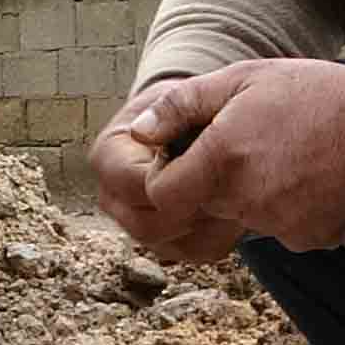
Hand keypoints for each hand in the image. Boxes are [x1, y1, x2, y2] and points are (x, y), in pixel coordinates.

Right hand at [92, 87, 242, 265]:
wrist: (193, 123)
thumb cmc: (187, 107)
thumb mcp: (182, 93)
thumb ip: (171, 106)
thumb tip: (144, 133)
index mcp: (108, 156)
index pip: (134, 185)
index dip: (175, 180)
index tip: (210, 165)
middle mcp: (113, 196)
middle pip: (146, 226)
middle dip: (192, 209)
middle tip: (229, 187)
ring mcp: (136, 223)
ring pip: (170, 246)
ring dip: (208, 224)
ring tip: (236, 195)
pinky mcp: (165, 240)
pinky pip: (194, 252)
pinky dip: (219, 235)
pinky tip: (236, 206)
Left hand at [122, 59, 344, 255]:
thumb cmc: (317, 93)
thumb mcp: (245, 78)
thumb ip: (183, 105)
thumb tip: (139, 131)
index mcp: (223, 158)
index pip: (159, 197)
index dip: (164, 177)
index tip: (184, 156)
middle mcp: (245, 200)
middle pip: (199, 207)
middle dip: (207, 183)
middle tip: (243, 145)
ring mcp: (277, 225)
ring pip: (238, 217)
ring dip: (246, 194)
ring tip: (281, 154)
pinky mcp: (305, 239)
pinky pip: (276, 229)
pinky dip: (283, 208)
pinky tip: (307, 175)